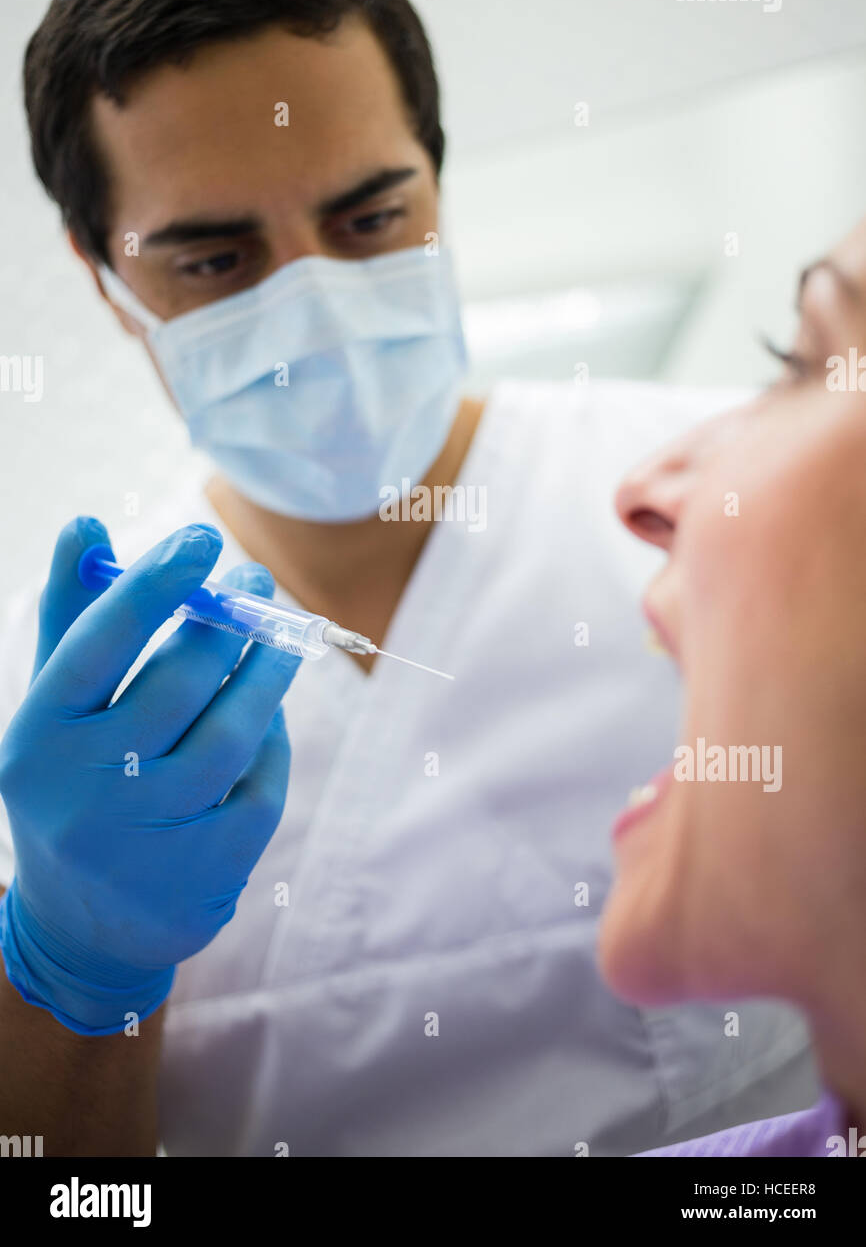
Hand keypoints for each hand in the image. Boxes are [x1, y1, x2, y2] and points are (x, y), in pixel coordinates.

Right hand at [0, 516, 300, 1034]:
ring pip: (232, 735)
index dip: (152, 586)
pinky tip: (271, 711)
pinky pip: (260, 784)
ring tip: (284, 634)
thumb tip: (87, 523)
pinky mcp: (208, 873)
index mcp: (39, 739)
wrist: (84, 927)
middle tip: (255, 580)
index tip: (202, 537)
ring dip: (266, 673)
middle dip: (226, 622)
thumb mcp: (56, 707)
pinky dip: (273, 740)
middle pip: (176, 685)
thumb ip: (74, 616)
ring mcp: (149, 840)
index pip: (97, 646)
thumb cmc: (73, 780)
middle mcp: (87, 793)